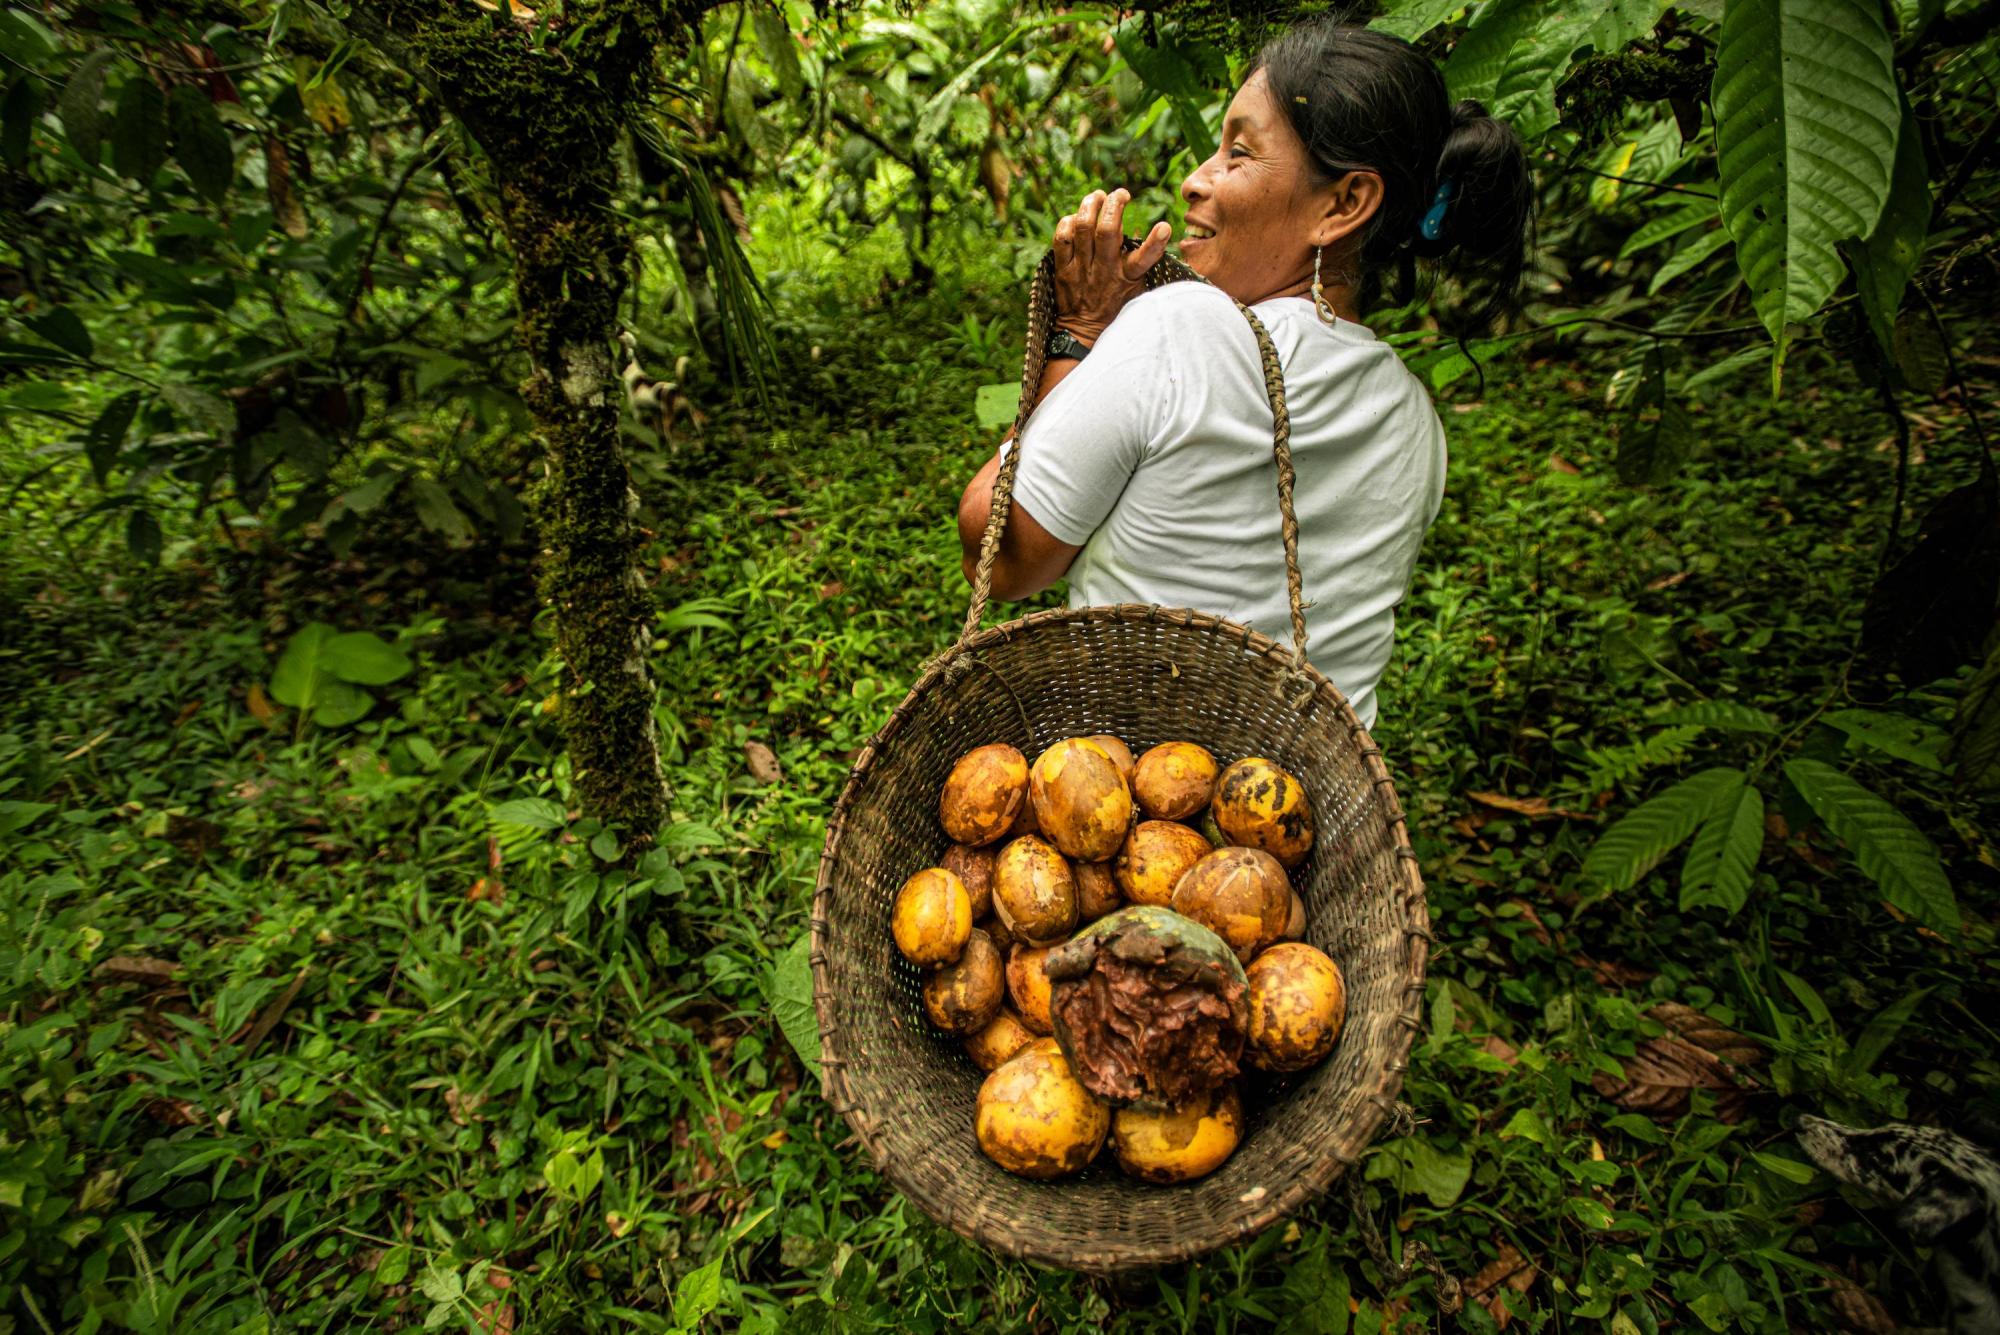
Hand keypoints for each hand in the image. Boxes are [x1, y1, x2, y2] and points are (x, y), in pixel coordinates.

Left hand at [1051, 188, 1170, 345]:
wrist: (1082, 334)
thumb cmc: (1114, 308)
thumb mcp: (1136, 289)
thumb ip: (1141, 263)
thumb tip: (1148, 231)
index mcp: (1127, 277)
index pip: (1145, 259)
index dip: (1155, 242)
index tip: (1164, 227)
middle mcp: (1104, 271)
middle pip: (1107, 230)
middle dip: (1114, 204)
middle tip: (1121, 194)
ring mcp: (1081, 270)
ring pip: (1082, 228)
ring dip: (1090, 205)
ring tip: (1097, 196)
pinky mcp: (1062, 270)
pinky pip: (1061, 239)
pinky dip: (1067, 223)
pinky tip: (1074, 217)